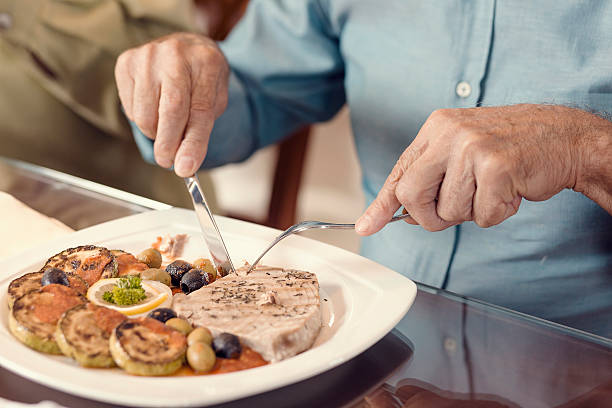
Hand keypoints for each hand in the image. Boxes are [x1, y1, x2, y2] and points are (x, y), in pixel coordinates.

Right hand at [115, 33, 228, 176]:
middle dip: (168, 145)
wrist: (188, 47)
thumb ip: (201, 129)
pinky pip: (130, 109)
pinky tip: (154, 109)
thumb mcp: (215, 100)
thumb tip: (184, 164)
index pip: (200, 111)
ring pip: (144, 115)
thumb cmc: (202, 78)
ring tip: (167, 126)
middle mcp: (175, 55)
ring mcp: (147, 56)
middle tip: (169, 161)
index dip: (192, 144)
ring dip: (156, 133)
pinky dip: (142, 119)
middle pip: (169, 112)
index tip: (185, 168)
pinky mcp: (125, 63)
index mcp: (206, 62)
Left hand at [356, 104, 598, 233]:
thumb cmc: (512, 147)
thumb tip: (399, 213)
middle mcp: (450, 133)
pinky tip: (510, 191)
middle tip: (453, 212)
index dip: (381, 204)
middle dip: (429, 217)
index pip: (399, 171)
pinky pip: (482, 216)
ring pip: (449, 212)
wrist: (565, 137)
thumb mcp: (462, 150)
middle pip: (411, 196)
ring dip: (472, 213)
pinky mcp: (497, 167)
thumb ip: (431, 177)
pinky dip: (498, 214)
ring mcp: (472, 148)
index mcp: (437, 127)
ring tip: (493, 188)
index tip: (366, 225)